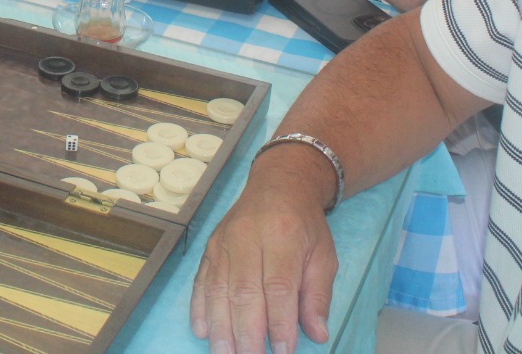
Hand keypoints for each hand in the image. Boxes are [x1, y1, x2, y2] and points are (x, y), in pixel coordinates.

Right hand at [192, 153, 338, 352]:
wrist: (278, 185)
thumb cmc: (304, 224)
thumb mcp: (324, 255)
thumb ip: (318, 295)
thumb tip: (317, 333)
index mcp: (283, 236)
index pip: (278, 286)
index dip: (279, 322)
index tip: (283, 351)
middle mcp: (247, 237)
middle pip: (243, 290)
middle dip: (246, 332)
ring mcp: (223, 242)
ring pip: (218, 289)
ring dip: (220, 327)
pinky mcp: (209, 248)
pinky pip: (200, 280)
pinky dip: (198, 308)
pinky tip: (201, 331)